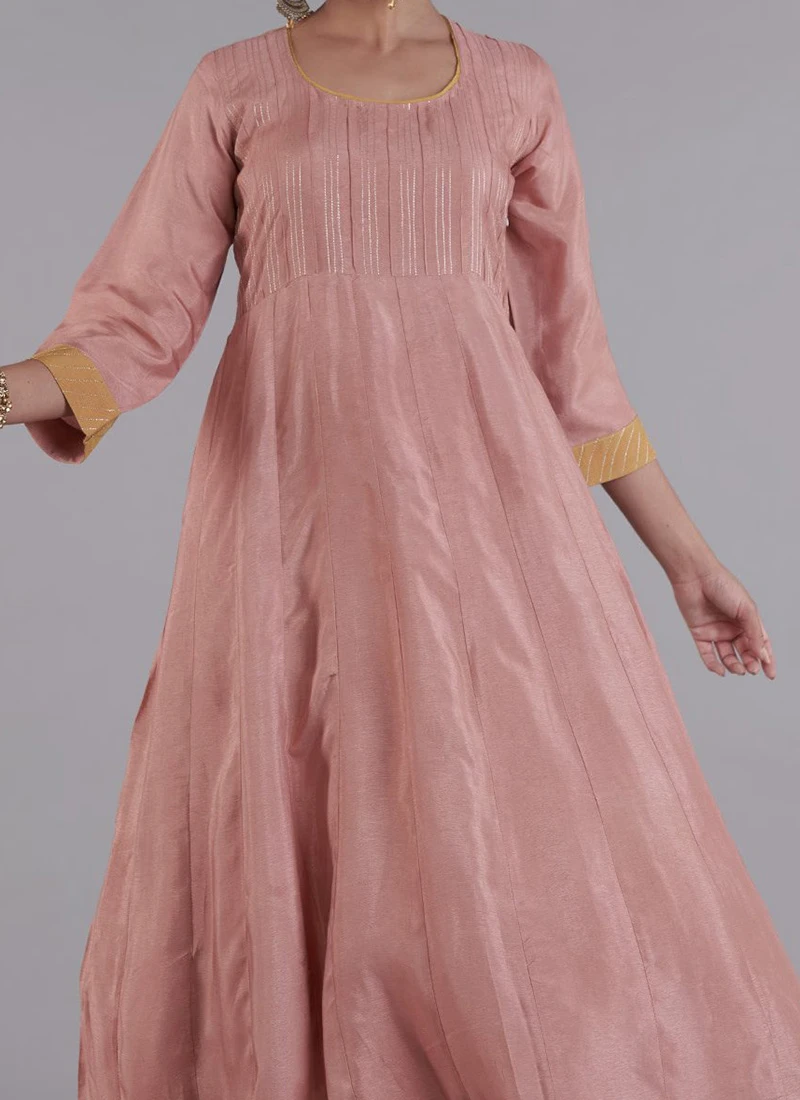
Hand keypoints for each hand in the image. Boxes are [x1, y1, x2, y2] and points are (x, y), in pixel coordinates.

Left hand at [671, 562, 774, 678]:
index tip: (770, 675)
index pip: (760, 644)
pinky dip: (713, 665)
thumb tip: (762, 655)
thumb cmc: (723, 586)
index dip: (767, 660)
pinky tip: (720, 671)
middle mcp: (732, 628)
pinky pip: (707, 654)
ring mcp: (716, 631)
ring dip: (733, 665)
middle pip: (744, 652)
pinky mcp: (699, 634)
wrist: (696, 576)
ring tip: (738, 669)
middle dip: (750, 663)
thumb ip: (754, 633)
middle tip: (752, 669)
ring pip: (727, 656)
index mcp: (747, 620)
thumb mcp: (746, 609)